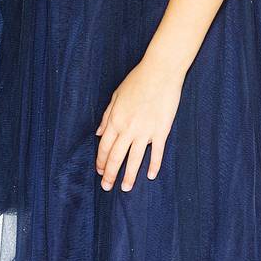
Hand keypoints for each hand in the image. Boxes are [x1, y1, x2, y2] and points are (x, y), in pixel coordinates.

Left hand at [95, 57, 183, 191]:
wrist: (160, 72)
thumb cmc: (137, 81)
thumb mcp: (115, 96)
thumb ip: (107, 116)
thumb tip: (99, 133)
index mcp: (115, 120)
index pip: (104, 147)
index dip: (100, 161)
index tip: (99, 172)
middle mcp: (128, 129)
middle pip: (116, 157)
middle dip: (110, 174)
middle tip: (107, 187)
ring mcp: (145, 131)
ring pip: (134, 159)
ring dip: (129, 176)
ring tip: (125, 188)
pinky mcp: (161, 131)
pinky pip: (157, 152)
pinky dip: (154, 165)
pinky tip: (150, 175)